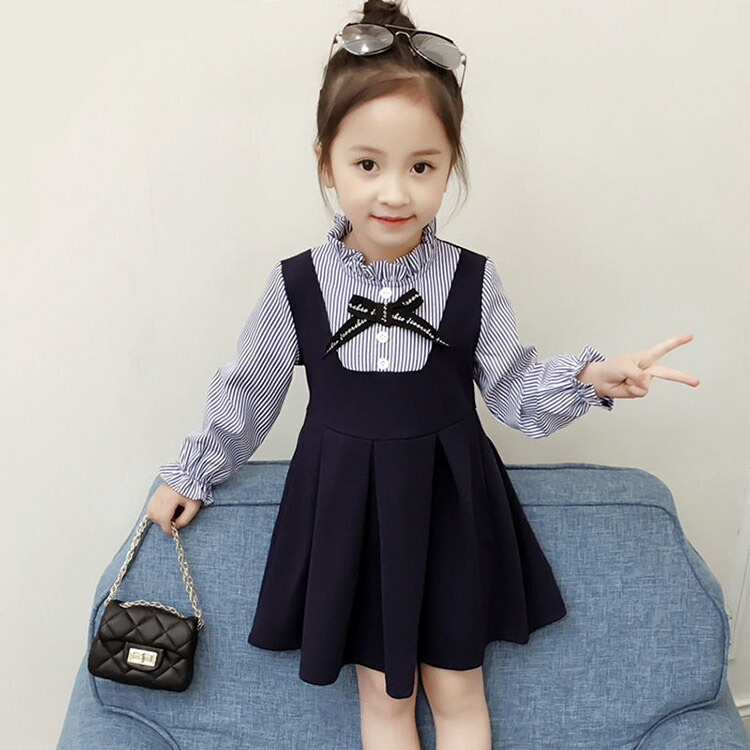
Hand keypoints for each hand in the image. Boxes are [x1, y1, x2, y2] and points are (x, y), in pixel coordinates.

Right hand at [146, 482, 202, 535]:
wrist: (191, 477)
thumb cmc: (193, 491)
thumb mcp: (193, 507)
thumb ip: (185, 519)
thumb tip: (175, 526)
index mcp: (171, 499)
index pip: (164, 518)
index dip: (167, 528)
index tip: (172, 532)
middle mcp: (161, 495)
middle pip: (156, 516)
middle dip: (163, 523)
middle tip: (173, 521)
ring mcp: (157, 493)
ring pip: (150, 512)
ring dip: (158, 518)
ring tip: (169, 515)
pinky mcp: (156, 492)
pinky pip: (150, 506)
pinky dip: (155, 512)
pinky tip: (164, 511)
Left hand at [580, 333, 699, 399]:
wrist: (600, 381)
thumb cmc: (611, 368)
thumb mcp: (625, 366)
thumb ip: (638, 375)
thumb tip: (647, 385)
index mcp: (646, 357)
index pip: (664, 347)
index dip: (677, 342)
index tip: (690, 336)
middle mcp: (648, 369)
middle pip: (669, 373)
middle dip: (683, 377)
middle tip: (696, 382)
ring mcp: (644, 381)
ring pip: (647, 385)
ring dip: (634, 383)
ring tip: (624, 379)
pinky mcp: (639, 391)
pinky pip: (640, 392)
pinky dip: (631, 389)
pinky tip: (625, 386)